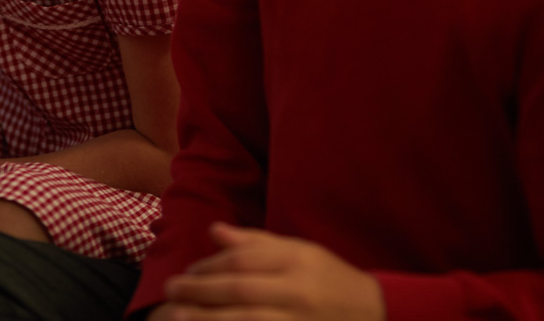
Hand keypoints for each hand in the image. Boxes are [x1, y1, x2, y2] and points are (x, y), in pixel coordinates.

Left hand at [164, 224, 384, 320]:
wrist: (372, 315)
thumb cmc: (330, 279)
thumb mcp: (300, 252)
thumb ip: (256, 243)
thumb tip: (215, 231)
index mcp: (297, 261)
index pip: (245, 259)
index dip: (210, 264)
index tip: (188, 271)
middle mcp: (298, 291)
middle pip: (240, 289)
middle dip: (200, 290)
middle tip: (171, 290)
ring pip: (245, 320)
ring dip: (208, 318)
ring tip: (177, 316)